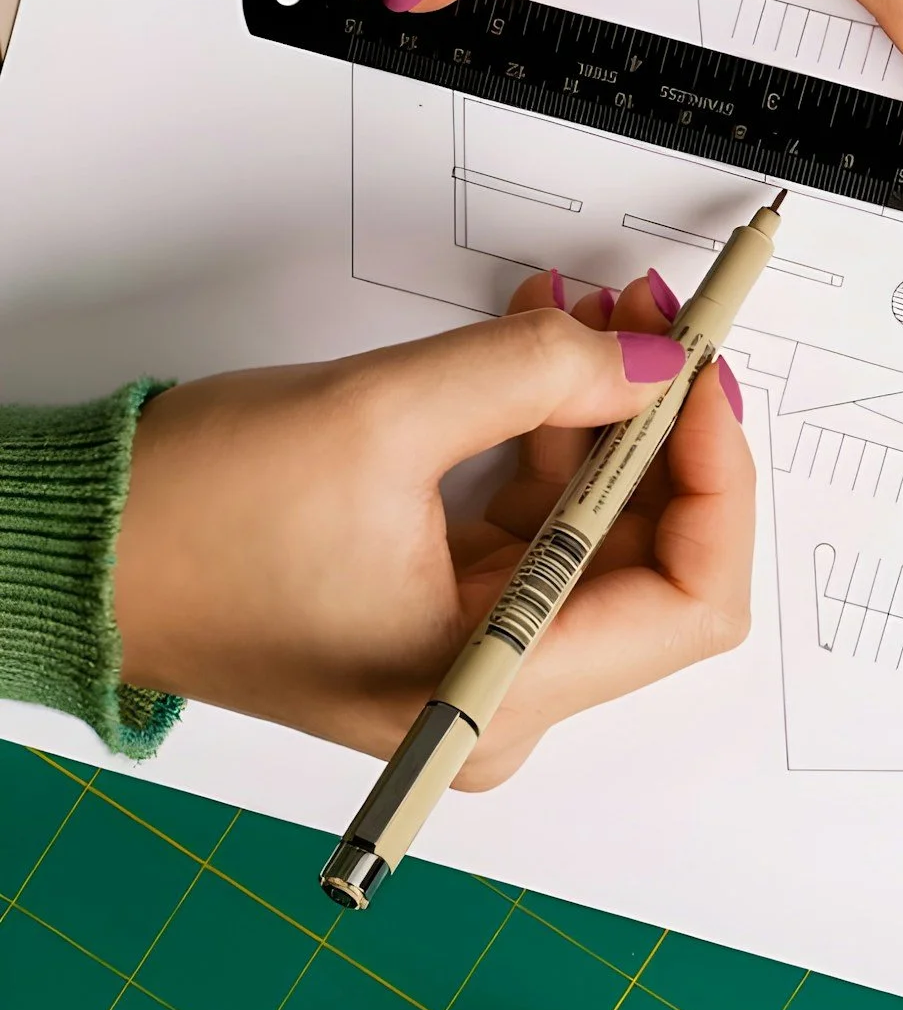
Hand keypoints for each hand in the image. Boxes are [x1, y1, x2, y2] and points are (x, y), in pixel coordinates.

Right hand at [113, 269, 751, 784]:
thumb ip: (536, 376)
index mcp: (502, 693)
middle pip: (655, 557)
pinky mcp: (455, 612)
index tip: (702, 378)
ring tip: (600, 314)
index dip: (716, 478)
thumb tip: (654, 360)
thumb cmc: (186, 529)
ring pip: (602, 527)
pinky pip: (545, 519)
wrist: (79, 555)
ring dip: (611, 414)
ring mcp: (485, 655)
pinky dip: (556, 433)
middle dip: (665, 428)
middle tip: (662, 324)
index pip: (689, 600)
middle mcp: (508, 695)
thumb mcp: (377, 420)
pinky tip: (551, 347)